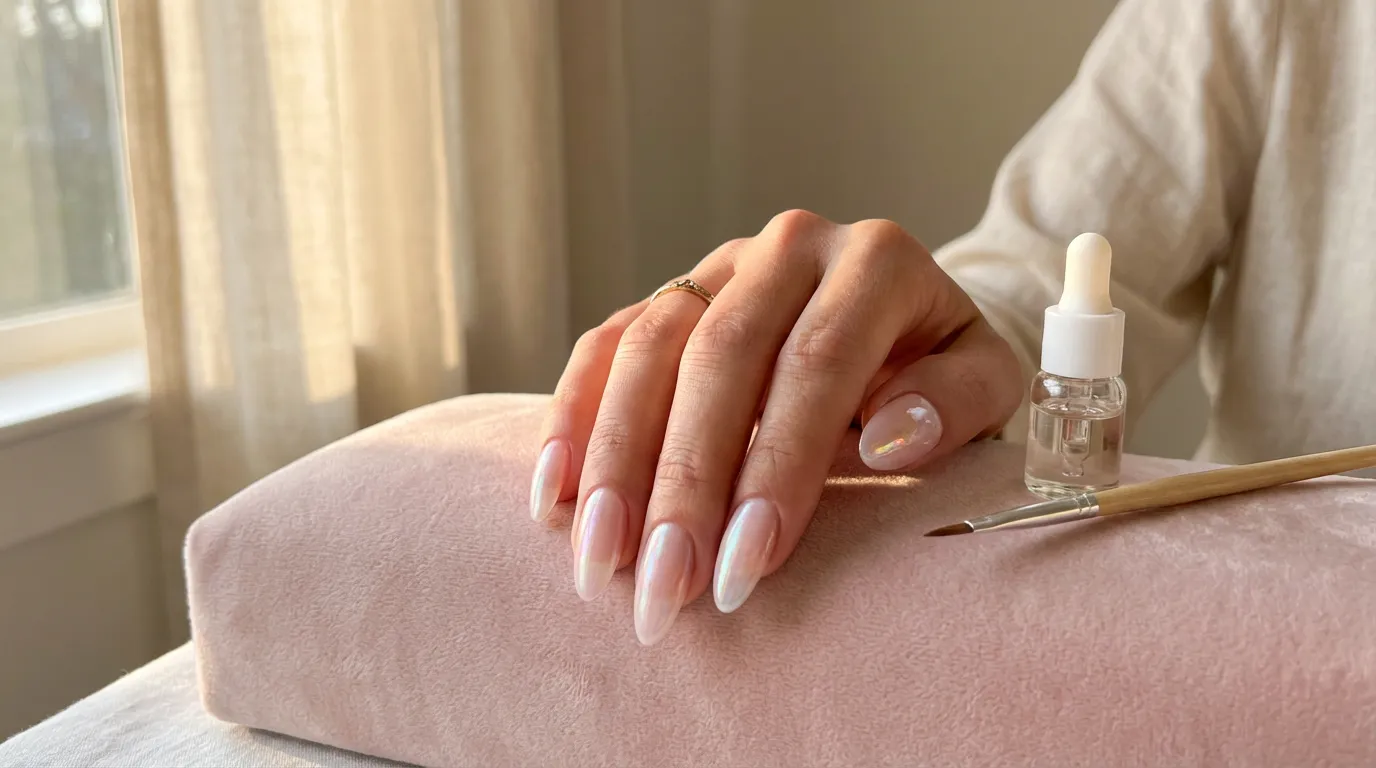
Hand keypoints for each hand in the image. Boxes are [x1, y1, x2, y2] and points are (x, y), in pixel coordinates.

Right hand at [529, 210, 1022, 644]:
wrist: (904, 318)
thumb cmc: (943, 371)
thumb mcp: (989, 381)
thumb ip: (958, 399)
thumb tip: (888, 436)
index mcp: (877, 261)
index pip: (814, 365)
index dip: (776, 470)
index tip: (748, 568)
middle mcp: (789, 248)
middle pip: (719, 359)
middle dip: (685, 484)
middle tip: (663, 589)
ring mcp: (719, 265)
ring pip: (648, 350)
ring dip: (616, 462)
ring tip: (601, 563)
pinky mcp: (670, 295)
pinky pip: (606, 346)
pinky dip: (573, 418)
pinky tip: (554, 497)